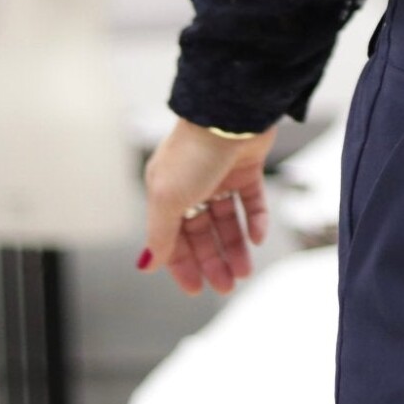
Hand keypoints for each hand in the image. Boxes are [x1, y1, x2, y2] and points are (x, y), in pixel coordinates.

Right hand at [141, 118, 277, 294]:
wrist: (230, 113)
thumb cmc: (193, 153)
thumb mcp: (168, 198)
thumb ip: (159, 234)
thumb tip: (146, 264)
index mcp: (165, 191)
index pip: (171, 237)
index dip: (183, 265)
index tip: (197, 290)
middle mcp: (191, 184)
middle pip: (201, 232)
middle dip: (213, 261)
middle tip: (227, 286)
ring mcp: (220, 175)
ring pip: (228, 220)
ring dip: (235, 247)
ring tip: (245, 272)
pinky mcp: (247, 167)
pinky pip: (251, 201)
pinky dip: (255, 220)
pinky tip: (257, 238)